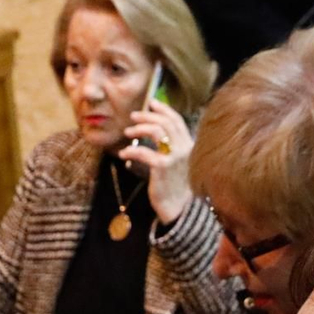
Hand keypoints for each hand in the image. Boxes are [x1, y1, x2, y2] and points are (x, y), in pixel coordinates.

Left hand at [119, 100, 196, 223]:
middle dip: (147, 116)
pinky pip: (143, 152)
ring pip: (156, 131)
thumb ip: (169, 150)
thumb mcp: (176, 165)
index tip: (152, 103)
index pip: (177, 121)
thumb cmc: (176, 187)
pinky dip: (131, 151)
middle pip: (165, 123)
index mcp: (190, 146)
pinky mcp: (162, 167)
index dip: (164, 110)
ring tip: (128, 132)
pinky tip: (124, 154)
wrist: (181, 209)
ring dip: (139, 129)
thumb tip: (150, 137)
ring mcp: (174, 157)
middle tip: (133, 116)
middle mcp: (185, 148)